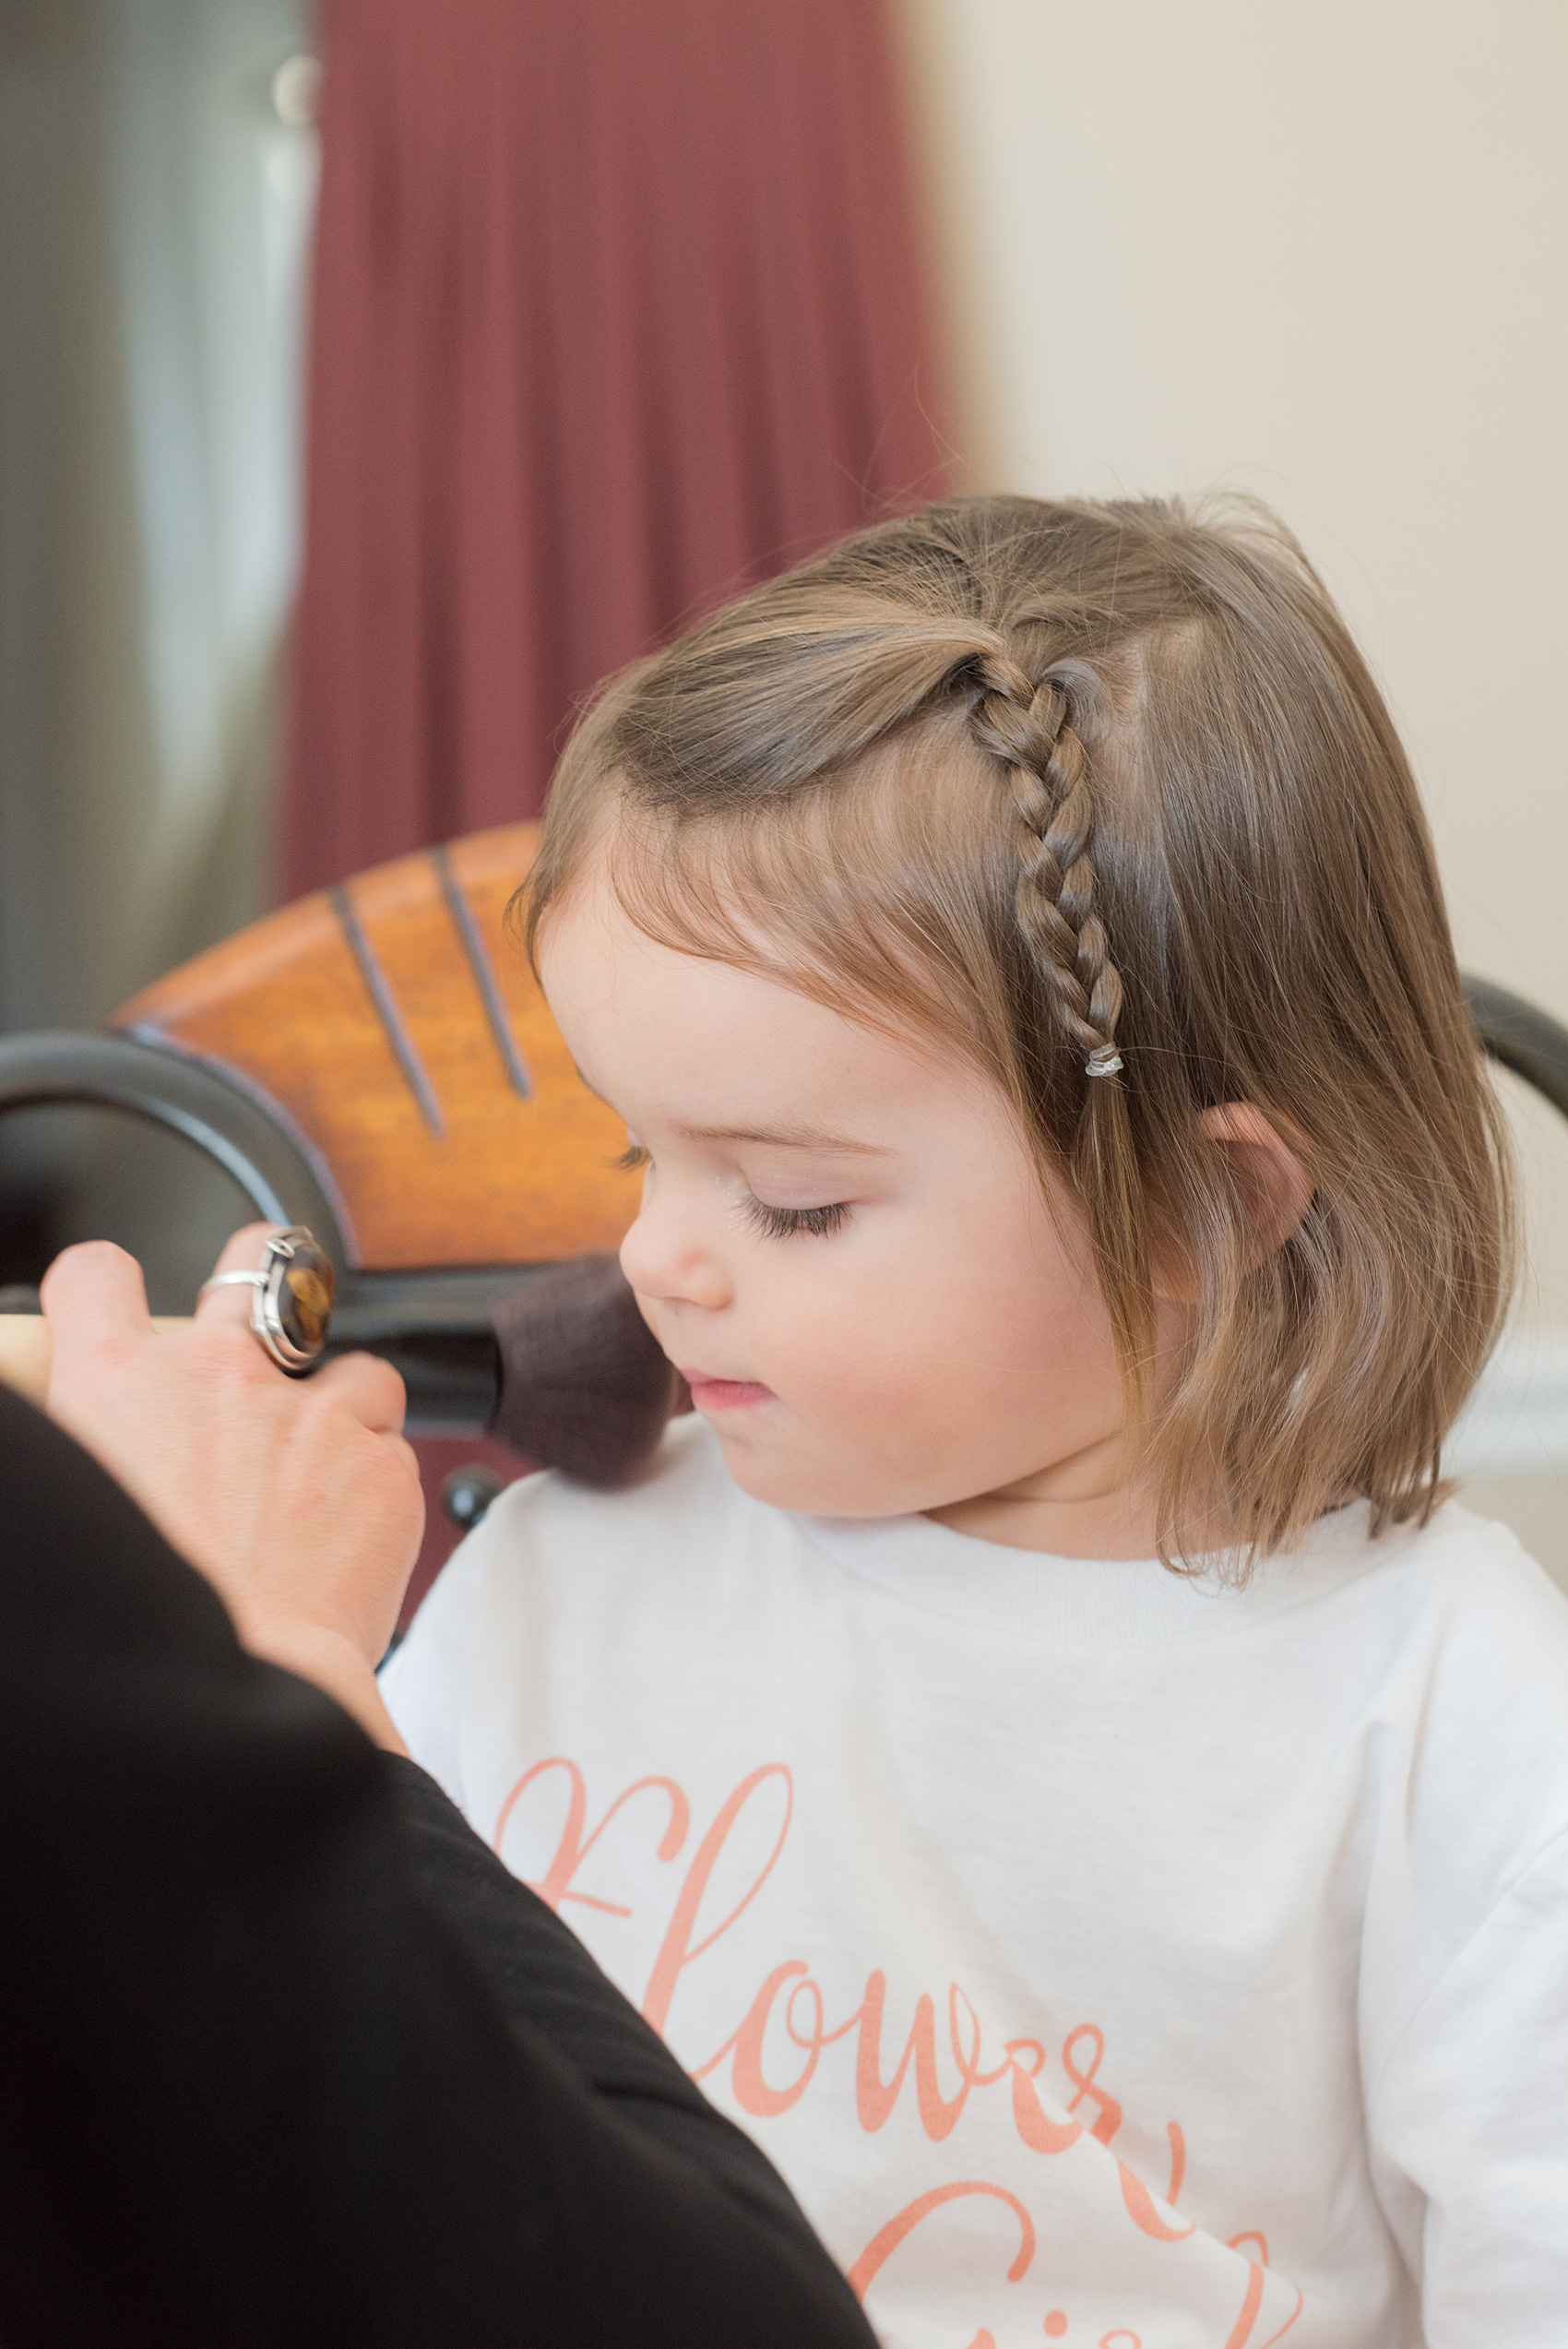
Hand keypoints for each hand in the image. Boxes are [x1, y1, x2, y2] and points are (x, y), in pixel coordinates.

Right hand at [41, 1227, 424, 1747]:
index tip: (114, 1308)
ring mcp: (312, 1415)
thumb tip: (105, 1465)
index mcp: (117, 1385)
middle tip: (263, 1317)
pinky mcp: (385, 1466)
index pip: (95, 1278)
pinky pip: (392, 1449)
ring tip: (320, 1473)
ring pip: (353, 1365)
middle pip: (256, 1263)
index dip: (104, 1288)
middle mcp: (218, 1377)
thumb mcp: (77, 1509)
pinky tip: (348, 1539)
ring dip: (343, 1405)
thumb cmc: (135, 1623)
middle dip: (265, 1280)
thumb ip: (95, 1457)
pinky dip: (376, 1485)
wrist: (232, 1692)